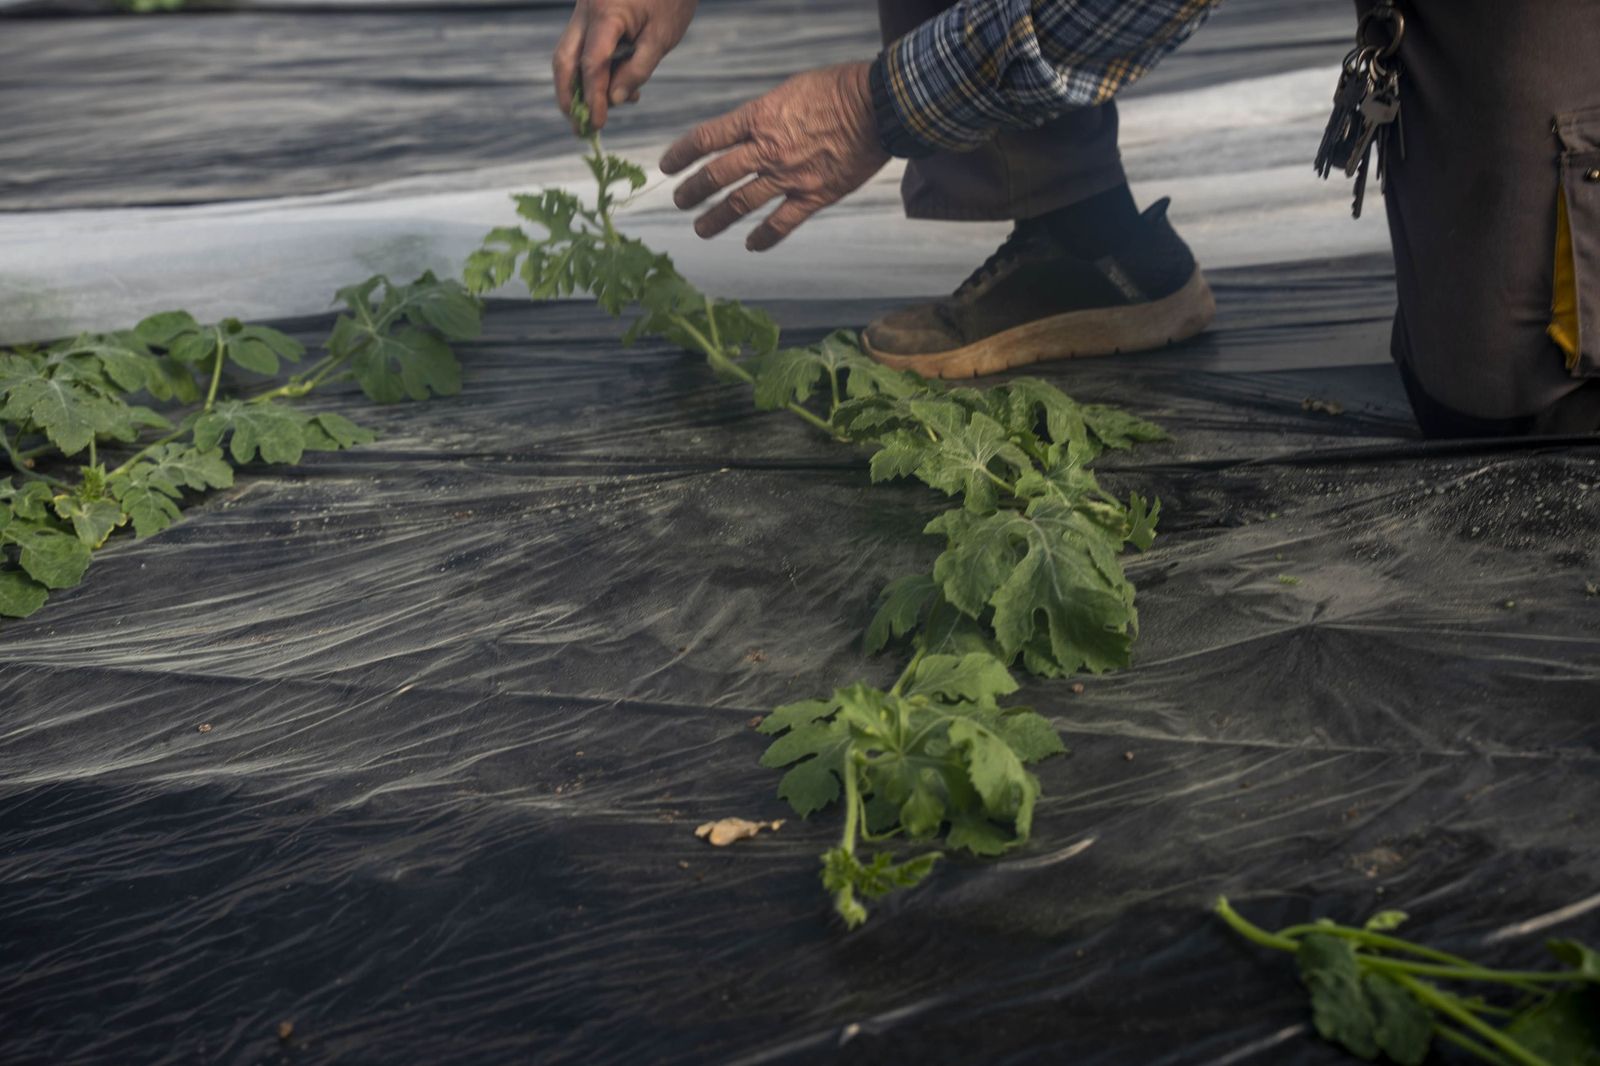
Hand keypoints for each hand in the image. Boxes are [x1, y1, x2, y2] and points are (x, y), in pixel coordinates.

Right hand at [553, 0, 698, 129]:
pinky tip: (615, 87)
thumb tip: (614, 100)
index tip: (597, 123)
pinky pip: (581, 46)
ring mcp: (583, 11)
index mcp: (606, 15)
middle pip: (564, 59)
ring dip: (576, 86)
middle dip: (568, 95)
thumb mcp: (661, 38)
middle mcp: (585, 11)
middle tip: (578, 126)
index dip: (593, 97)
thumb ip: (638, 70)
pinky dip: (590, 70)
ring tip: (595, 112)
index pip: (591, 64)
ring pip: (567, 53)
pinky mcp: (589, 14)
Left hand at [660, 62, 890, 251]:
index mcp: (759, 118)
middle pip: (717, 175)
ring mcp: (789, 176)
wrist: (877, 106)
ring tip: (702, 229)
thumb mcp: (790, 90)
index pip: (707, 138)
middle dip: (693, 190)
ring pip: (742, 203)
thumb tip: (749, 130)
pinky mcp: (814, 195)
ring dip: (717, 218)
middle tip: (679, 200)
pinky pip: (782, 223)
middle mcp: (767, 150)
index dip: (682, 153)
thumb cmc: (837, 90)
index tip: (668, 165)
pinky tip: (751, 245)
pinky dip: (764, 237)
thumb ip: (765, 115)